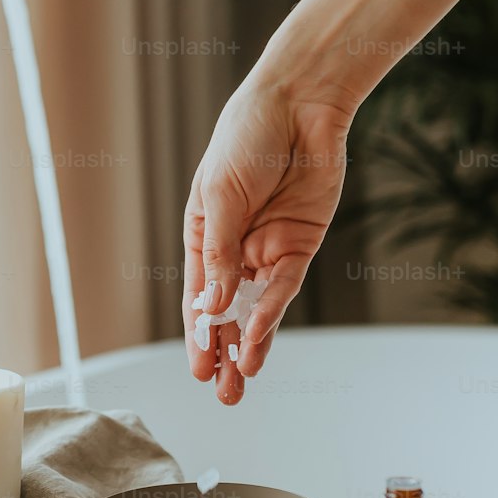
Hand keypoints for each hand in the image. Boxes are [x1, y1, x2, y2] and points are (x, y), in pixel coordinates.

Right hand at [182, 76, 352, 403]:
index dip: (196, 334)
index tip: (197, 369)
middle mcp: (234, 250)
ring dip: (249, 344)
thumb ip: (219, 254)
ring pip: (256, 309)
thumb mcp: (221, 196)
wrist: (298, 105)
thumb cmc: (246, 139)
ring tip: (240, 381)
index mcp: (203, 235)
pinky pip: (284, 288)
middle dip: (223, 352)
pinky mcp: (300, 244)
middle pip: (226, 311)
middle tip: (220, 392)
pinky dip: (272, 314)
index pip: (197, 296)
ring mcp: (267, 249)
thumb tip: (212, 305)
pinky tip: (260, 338)